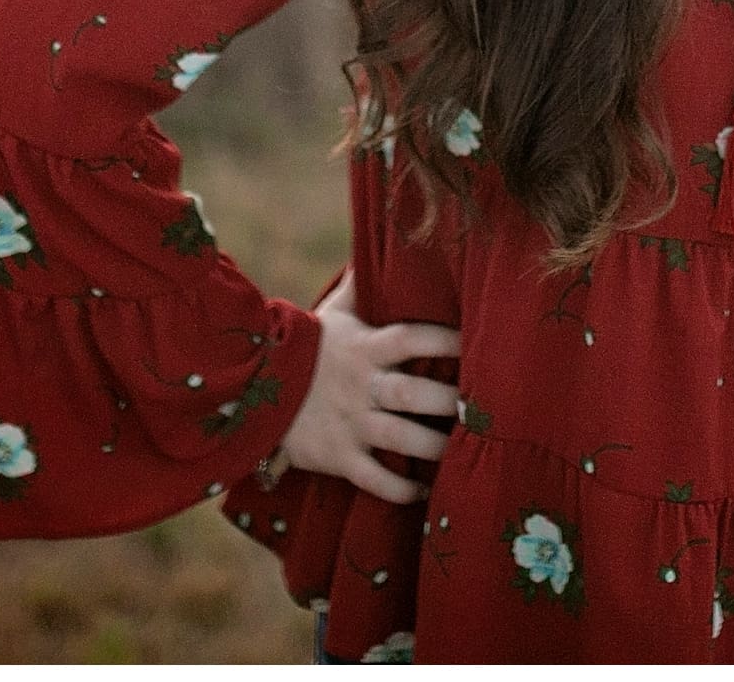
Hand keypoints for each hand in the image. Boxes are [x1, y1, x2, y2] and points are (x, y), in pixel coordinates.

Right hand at [272, 271, 461, 505]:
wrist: (253, 390)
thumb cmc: (307, 347)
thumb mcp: (334, 313)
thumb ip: (362, 285)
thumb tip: (380, 243)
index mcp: (365, 348)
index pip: (411, 338)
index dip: (444, 339)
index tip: (476, 343)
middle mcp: (361, 386)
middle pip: (411, 394)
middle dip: (447, 402)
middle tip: (480, 408)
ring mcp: (350, 424)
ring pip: (399, 438)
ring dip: (434, 447)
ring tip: (463, 450)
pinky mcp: (339, 457)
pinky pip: (374, 478)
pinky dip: (401, 489)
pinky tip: (427, 490)